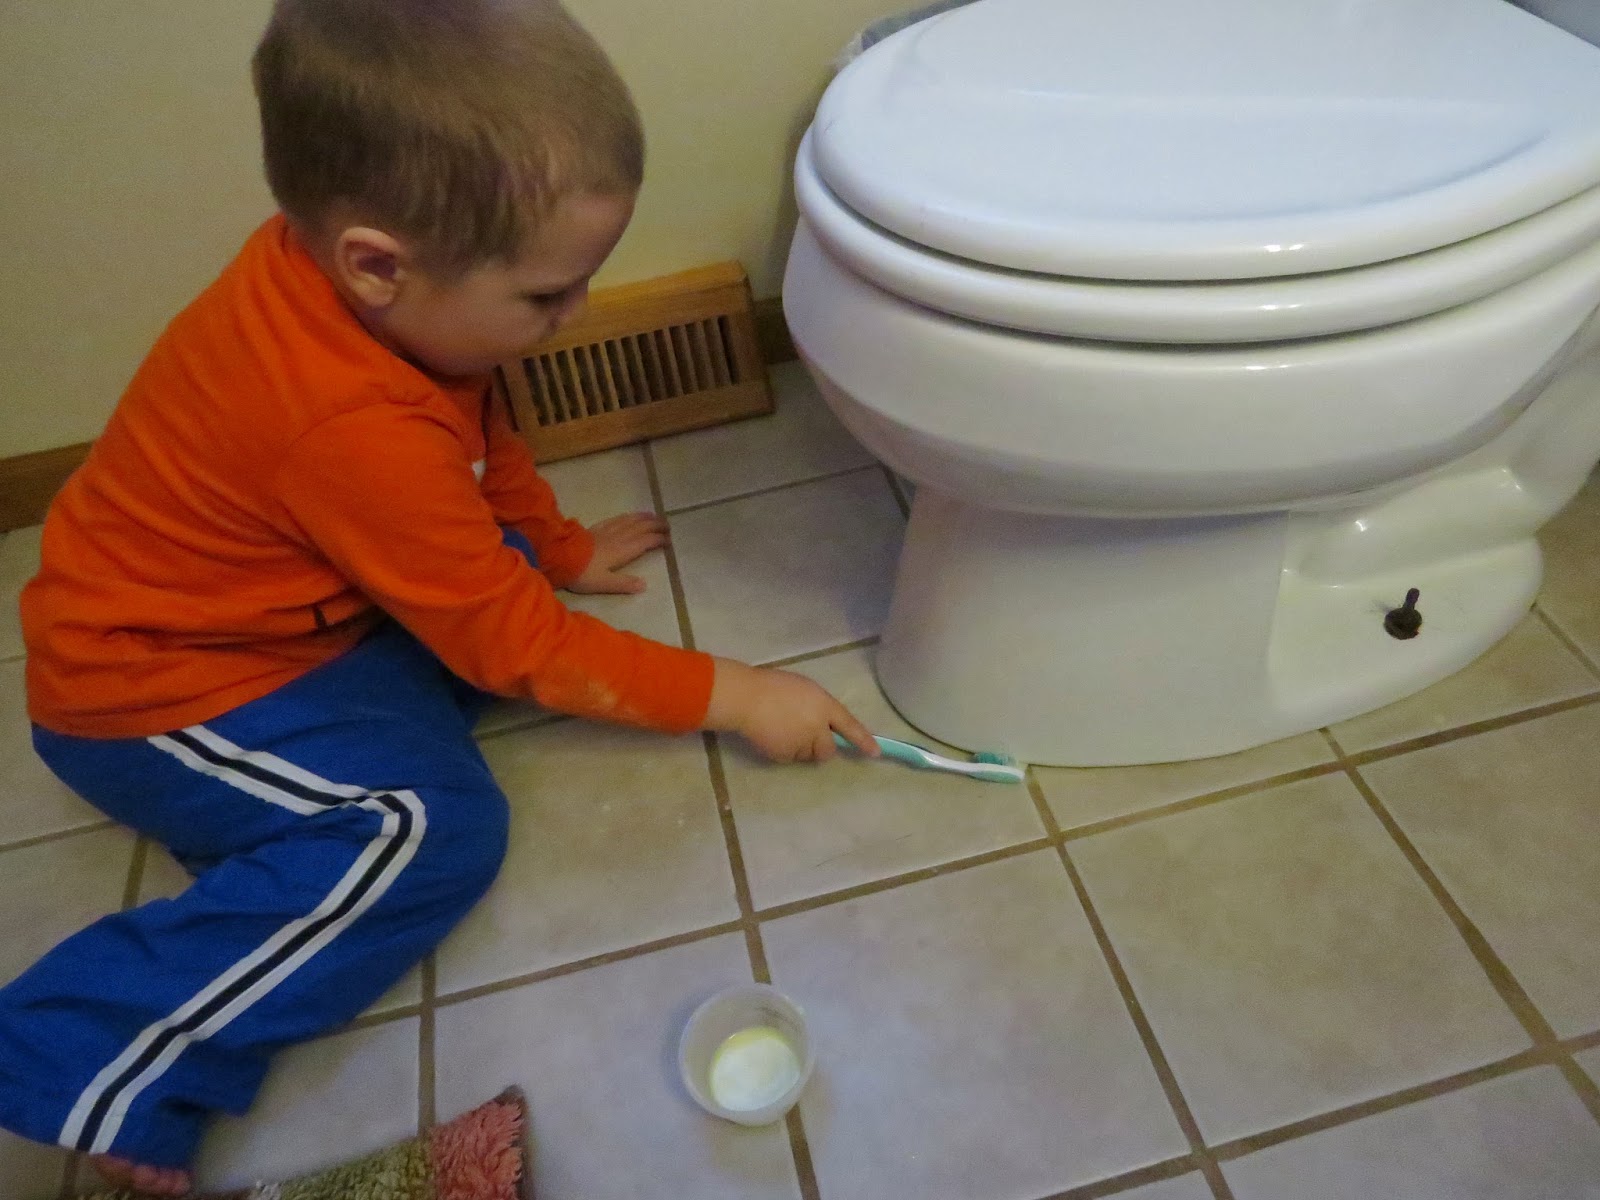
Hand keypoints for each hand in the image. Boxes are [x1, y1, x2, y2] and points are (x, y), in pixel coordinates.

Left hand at [567, 513, 668, 594]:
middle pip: (640, 527)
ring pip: (629, 520)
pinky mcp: (595, 529)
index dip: (659, 539)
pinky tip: (627, 516)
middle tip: (667, 524)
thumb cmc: (582, 573)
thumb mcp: (604, 584)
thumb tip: (644, 585)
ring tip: (652, 516)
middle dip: (655, 524)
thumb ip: (624, 584)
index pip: (645, 541)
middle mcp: (617, 537)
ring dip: (643, 517)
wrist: (558, 557)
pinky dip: (626, 517)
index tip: (669, 539)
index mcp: (623, 550)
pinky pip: (615, 519)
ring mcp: (606, 531)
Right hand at [703, 658, 879, 762]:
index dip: (864, 740)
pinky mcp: (785, 755)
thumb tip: (822, 726)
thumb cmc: (772, 686)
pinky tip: (771, 736)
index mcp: (824, 706)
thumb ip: (818, 707)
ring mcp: (802, 743)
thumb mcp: (804, 690)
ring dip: (801, 748)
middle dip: (820, 747)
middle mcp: (817, 727)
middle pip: (828, 750)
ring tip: (781, 730)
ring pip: (808, 755)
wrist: (746, 698)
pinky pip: (791, 758)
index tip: (876, 753)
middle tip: (805, 736)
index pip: (849, 726)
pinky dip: (784, 751)